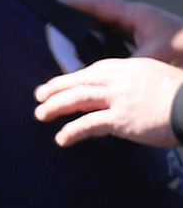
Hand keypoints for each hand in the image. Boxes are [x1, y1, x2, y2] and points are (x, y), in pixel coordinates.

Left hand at [37, 54, 182, 149]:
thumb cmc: (181, 94)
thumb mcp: (155, 77)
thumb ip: (135, 81)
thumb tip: (122, 92)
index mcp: (128, 67)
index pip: (92, 70)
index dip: (73, 77)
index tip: (61, 83)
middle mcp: (119, 79)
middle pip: (78, 81)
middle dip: (54, 88)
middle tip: (38, 95)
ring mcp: (118, 98)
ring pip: (76, 99)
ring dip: (54, 107)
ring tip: (40, 114)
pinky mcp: (120, 119)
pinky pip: (88, 125)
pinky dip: (71, 132)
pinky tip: (62, 139)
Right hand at [66, 0, 182, 66]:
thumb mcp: (149, 59)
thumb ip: (118, 66)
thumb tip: (93, 76)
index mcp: (139, 15)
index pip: (99, 3)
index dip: (75, 3)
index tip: (54, 3)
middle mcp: (140, 19)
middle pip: (101, 14)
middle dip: (78, 17)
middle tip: (56, 24)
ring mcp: (145, 31)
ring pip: (110, 27)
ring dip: (91, 32)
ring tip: (69, 41)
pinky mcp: (150, 43)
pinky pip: (119, 39)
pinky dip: (104, 44)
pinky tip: (97, 56)